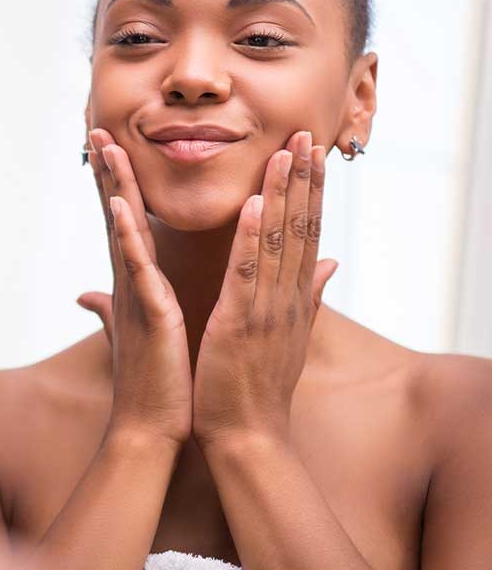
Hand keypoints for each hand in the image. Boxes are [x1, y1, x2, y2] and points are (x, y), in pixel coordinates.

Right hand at [81, 129, 191, 447]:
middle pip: (116, 213)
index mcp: (137, 283)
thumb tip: (86, 296)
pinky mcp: (148, 313)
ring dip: (113, 185)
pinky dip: (126, 235)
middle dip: (108, 169)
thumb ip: (111, 309)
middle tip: (97, 126)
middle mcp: (130, 281)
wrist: (150, 428)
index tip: (112, 145)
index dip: (117, 182)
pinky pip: (135, 267)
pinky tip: (118, 204)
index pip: (125, 221)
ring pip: (121, 228)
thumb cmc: (149, 382)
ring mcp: (135, 295)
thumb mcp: (134, 333)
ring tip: (105, 145)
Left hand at [193, 131, 337, 449]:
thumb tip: (330, 264)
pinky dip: (249, 239)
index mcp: (294, 299)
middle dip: (303, 179)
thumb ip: (310, 295)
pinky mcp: (239, 325)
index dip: (311, 191)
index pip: (306, 234)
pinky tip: (252, 205)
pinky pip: (246, 275)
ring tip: (285, 151)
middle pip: (300, 228)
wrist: (247, 438)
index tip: (312, 151)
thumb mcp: (288, 335)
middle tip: (306, 132)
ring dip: (282, 194)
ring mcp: (267, 310)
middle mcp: (287, 298)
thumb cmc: (256, 386)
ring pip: (278, 242)